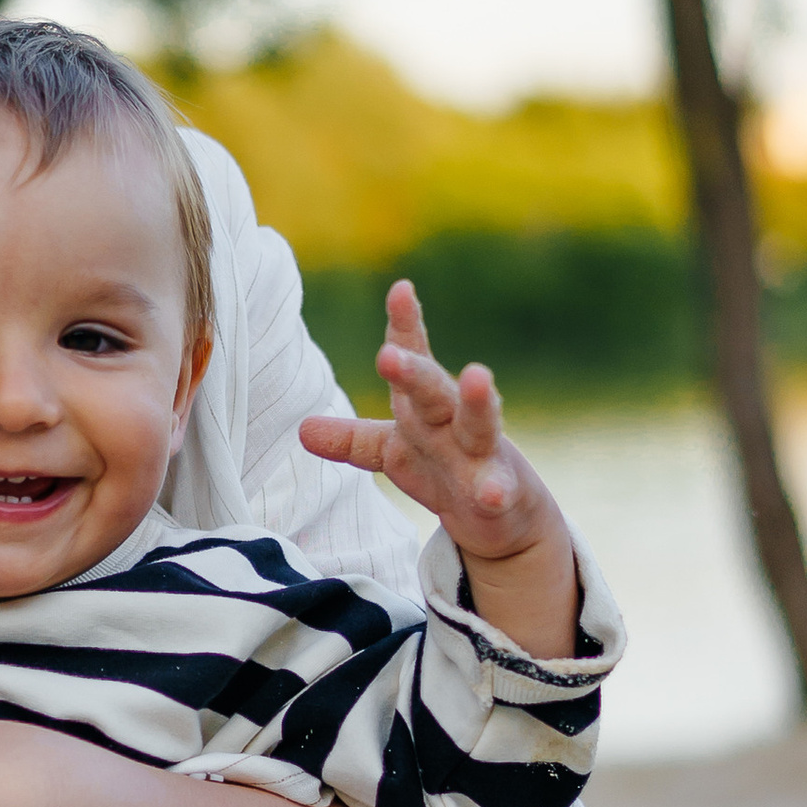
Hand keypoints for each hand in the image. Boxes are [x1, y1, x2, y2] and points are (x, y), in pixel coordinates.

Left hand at [299, 278, 580, 658]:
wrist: (504, 516)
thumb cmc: (444, 471)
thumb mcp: (395, 453)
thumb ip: (354, 440)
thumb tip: (302, 430)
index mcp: (423, 408)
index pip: (415, 360)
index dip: (405, 326)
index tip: (401, 289)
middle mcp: (452, 423)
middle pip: (432, 390)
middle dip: (413, 371)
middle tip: (388, 353)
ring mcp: (481, 455)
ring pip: (479, 424)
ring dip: (478, 401)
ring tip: (478, 376)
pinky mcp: (501, 493)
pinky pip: (497, 491)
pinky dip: (495, 490)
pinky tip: (491, 493)